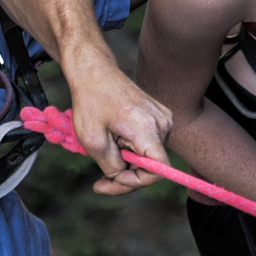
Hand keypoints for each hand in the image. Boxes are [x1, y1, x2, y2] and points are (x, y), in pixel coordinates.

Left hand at [64, 49, 173, 193]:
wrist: (94, 73)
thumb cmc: (91, 102)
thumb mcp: (93, 141)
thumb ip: (112, 167)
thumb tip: (121, 178)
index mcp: (148, 128)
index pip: (158, 171)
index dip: (135, 182)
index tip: (111, 180)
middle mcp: (163, 124)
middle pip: (152, 166)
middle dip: (126, 175)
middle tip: (100, 181)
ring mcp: (164, 120)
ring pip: (148, 157)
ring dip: (127, 162)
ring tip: (106, 148)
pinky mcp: (159, 118)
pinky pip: (148, 145)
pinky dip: (131, 151)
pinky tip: (114, 141)